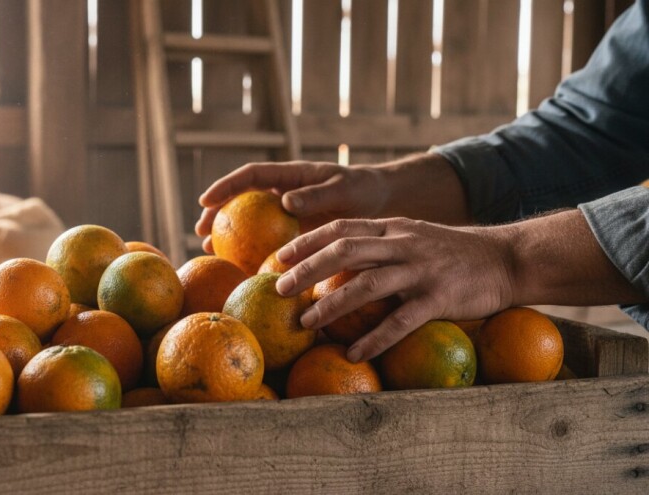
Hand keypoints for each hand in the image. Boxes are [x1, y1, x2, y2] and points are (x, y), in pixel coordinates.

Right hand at [195, 161, 384, 252]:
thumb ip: (317, 195)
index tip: (206, 200)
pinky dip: (252, 252)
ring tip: (209, 250)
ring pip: (248, 221)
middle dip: (216, 212)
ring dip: (228, 233)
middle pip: (240, 198)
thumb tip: (286, 202)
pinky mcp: (292, 232)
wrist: (380, 201)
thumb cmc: (362, 190)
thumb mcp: (344, 189)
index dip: (226, 186)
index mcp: (290, 175)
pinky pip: (267, 240)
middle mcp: (282, 192)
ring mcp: (284, 213)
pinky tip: (241, 268)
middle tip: (200, 230)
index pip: (251, 176)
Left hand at [273, 217, 515, 361]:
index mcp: (393, 228)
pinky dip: (374, 338)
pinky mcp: (439, 298)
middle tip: (280, 289)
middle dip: (308, 270)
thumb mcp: (413, 236)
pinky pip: (400, 321)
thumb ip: (379, 244)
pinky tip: (354, 353)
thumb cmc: (452, 252)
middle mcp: (403, 244)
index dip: (307, 240)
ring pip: (367, 284)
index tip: (280, 257)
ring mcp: (421, 270)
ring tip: (307, 325)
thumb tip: (335, 262)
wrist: (507, 259)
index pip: (341, 227)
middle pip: (345, 251)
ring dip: (332, 306)